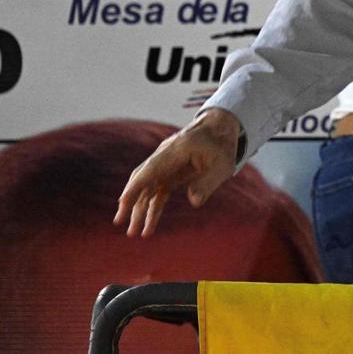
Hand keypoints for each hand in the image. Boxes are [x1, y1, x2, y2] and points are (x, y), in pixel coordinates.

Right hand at [113, 108, 240, 236]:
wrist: (219, 129)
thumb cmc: (222, 146)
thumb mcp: (223, 165)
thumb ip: (208, 182)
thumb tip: (195, 202)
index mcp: (177, 150)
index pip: (151, 168)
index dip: (136, 185)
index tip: (123, 202)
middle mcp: (165, 156)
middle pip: (143, 179)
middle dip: (131, 201)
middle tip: (120, 222)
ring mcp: (165, 164)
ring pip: (147, 188)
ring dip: (139, 209)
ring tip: (133, 232)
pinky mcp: (169, 173)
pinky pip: (157, 192)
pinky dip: (152, 208)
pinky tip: (149, 225)